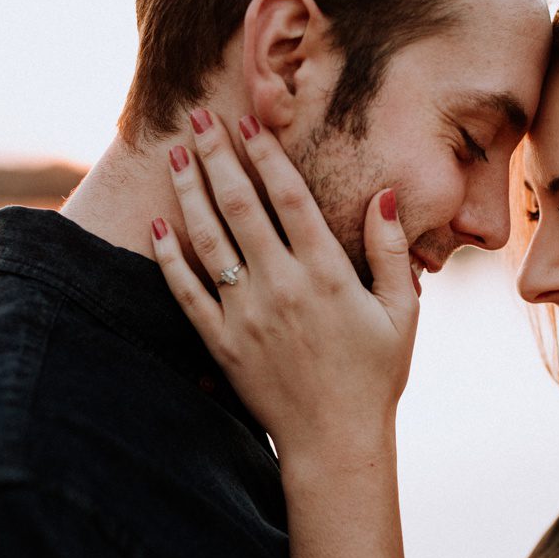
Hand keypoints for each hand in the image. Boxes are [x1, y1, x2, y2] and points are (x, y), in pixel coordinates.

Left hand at [151, 110, 418, 458]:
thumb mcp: (401, 312)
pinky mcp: (222, 343)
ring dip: (187, 192)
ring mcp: (246, 315)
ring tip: (172, 155)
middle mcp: (281, 286)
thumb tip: (383, 194)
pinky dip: (169, 257)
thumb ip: (390, 251)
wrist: (336, 440)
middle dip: (215, 155)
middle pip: (239, 205)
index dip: (265, 154)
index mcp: (326, 274)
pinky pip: (187, 292)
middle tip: (197, 117)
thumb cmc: (375, 375)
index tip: (247, 121)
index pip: (288, 197)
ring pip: (207, 239)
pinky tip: (157, 225)